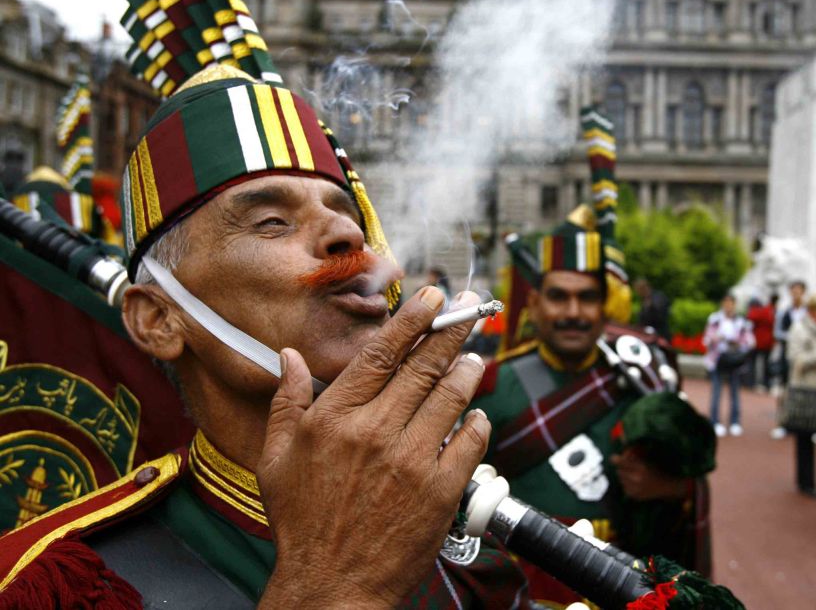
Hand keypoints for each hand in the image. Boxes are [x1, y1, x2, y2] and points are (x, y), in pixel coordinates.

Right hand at [256, 288, 489, 607]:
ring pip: (451, 398)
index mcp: (336, 418)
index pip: (380, 353)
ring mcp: (412, 460)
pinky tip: (477, 416)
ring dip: (468, 372)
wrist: (331, 586)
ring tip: (474, 359)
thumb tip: (287, 357)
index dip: (410, 319)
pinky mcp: (440, 490)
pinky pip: (470, 443)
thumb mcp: (277, 459)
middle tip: (471, 310)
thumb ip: (287, 402)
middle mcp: (376, 431)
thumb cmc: (303, 525)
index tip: (431, 296)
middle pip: (423, 366)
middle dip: (451, 332)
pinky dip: (478, 423)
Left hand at [610, 448, 688, 501]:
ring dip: (624, 476)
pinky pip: (624, 488)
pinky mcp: (634, 496)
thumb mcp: (646, 461)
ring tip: (632, 475)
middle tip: (626, 467)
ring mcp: (635, 489)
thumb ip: (632, 457)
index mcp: (641, 468)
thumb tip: (614, 456)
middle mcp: (637, 479)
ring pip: (621, 480)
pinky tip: (635, 483)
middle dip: (621, 468)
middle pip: (619, 471)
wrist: (666, 487)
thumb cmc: (657, 471)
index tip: (613, 458)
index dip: (616, 460)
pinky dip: (627, 485)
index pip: (622, 463)